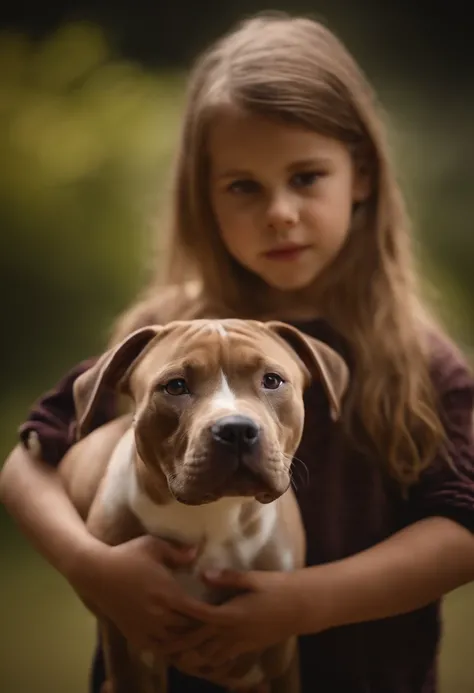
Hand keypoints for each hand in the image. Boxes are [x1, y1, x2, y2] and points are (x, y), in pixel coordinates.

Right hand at [72, 535, 201, 656]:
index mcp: (169, 594)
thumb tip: (196, 553)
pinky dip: (170, 646)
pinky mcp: (135, 635)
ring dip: (187, 637)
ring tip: (194, 629)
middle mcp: (160, 616)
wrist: (97, 573)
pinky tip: (174, 637)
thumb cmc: (127, 555)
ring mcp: (147, 629)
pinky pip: (159, 649)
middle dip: (202, 625)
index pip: (200, 612)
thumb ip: (177, 552)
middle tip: (210, 619)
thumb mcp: (154, 545)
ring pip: (176, 643)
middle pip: (191, 630)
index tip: (219, 607)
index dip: (212, 613)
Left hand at [161, 568, 301, 665]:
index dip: (182, 617)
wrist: (303, 607)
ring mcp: (241, 643)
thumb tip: (203, 575)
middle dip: (179, 644)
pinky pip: (223, 659)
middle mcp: (234, 633)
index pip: (201, 617)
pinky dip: (209, 660)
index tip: (165, 615)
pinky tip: (200, 658)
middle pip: (200, 643)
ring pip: (210, 656)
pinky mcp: (248, 647)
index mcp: (232, 614)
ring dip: (192, 654)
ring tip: (174, 653)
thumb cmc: (278, 587)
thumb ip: (227, 578)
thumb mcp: (254, 578)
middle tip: (159, 644)